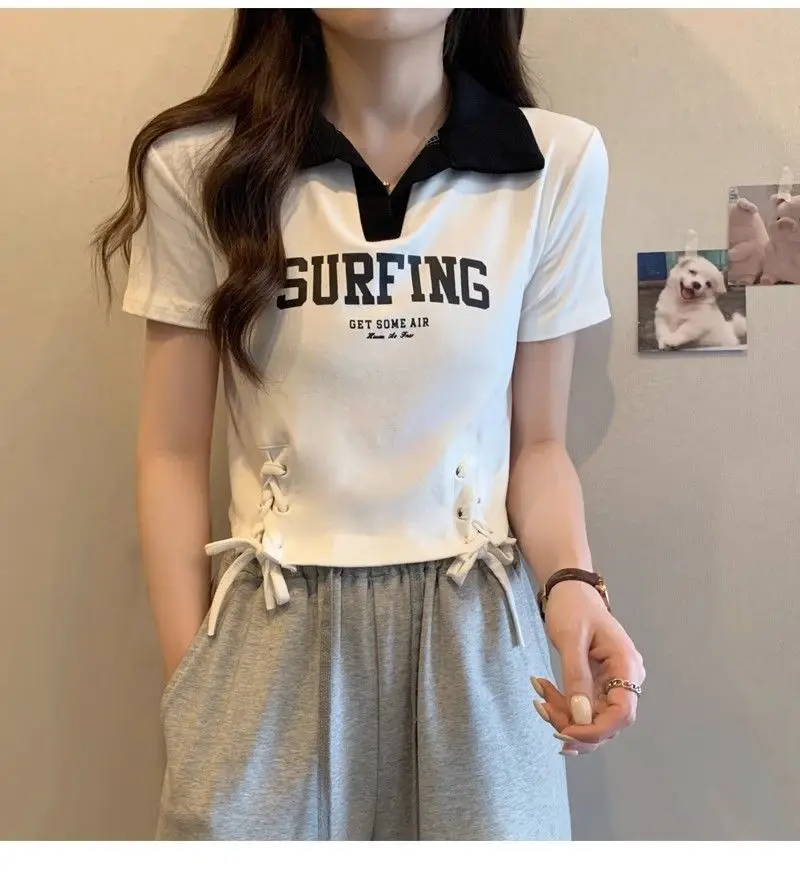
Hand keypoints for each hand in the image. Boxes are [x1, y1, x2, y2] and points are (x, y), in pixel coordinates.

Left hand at [531, 580, 644, 755]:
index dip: (596, 730)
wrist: (570, 590)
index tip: (566, 732)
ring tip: (539, 695)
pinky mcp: (599, 684)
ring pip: (593, 718)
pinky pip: (584, 706)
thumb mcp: (571, 638)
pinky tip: (543, 694)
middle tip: (541, 706)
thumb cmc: (573, 607)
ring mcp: (613, 683)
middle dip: (573, 723)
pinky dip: (563, 706)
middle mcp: (626, 679)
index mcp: (627, 666)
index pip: (622, 714)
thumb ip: (576, 676)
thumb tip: (581, 717)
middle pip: (607, 721)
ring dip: (564, 715)